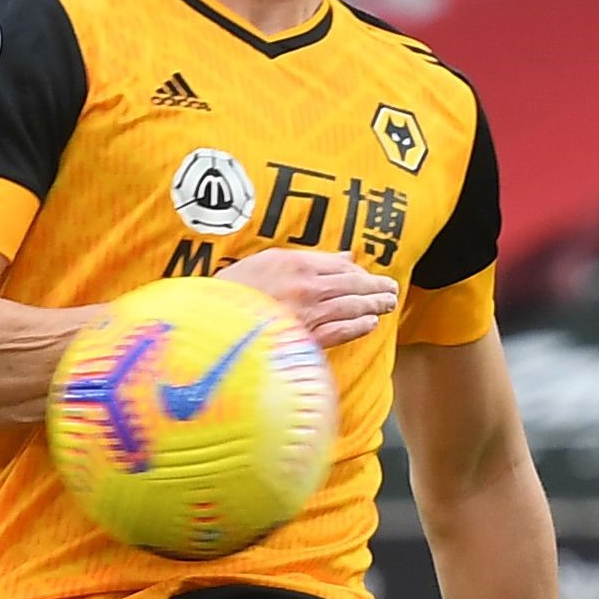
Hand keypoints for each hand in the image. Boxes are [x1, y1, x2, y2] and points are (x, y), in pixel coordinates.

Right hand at [219, 248, 398, 348]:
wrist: (208, 324)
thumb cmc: (228, 293)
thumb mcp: (264, 262)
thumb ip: (304, 259)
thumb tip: (342, 258)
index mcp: (295, 264)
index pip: (339, 265)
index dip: (358, 271)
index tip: (366, 275)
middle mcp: (307, 288)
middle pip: (353, 285)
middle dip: (375, 287)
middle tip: (390, 288)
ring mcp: (308, 315)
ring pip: (352, 307)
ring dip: (374, 305)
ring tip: (387, 304)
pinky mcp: (305, 340)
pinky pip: (341, 332)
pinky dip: (358, 327)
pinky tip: (369, 324)